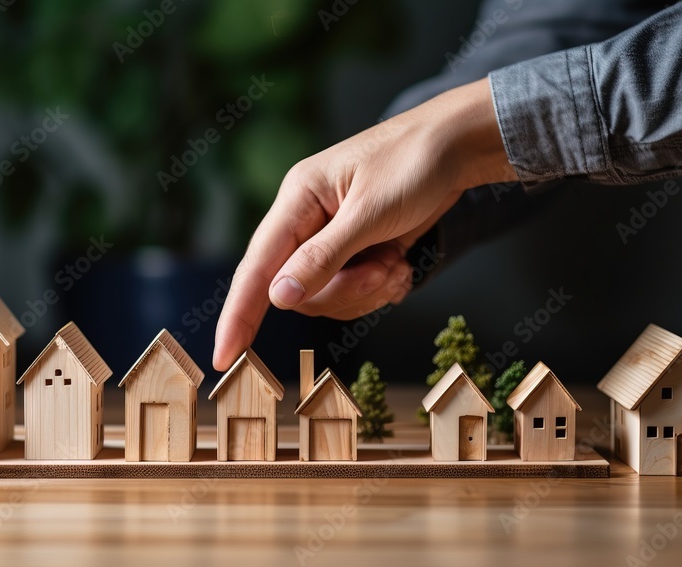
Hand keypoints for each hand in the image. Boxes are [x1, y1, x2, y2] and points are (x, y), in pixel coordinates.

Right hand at [212, 77, 517, 370]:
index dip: (237, 316)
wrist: (458, 145)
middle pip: (299, 292)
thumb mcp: (369, 212)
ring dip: (367, 290)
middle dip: (344, 292)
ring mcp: (331, 239)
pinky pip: (354, 294)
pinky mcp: (356, 252)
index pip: (255, 267)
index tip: (223, 358)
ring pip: (329, 298)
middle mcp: (306, 221)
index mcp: (296, 199)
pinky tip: (401, 265)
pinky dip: (380, 288)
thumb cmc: (414, 162)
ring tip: (396, 261)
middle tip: (383, 270)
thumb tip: (278, 297)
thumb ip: (322, 257)